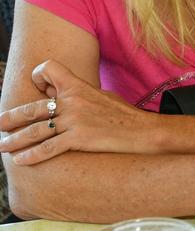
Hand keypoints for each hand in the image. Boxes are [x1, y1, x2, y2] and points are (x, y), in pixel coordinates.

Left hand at [0, 60, 145, 164]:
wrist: (144, 131)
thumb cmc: (125, 115)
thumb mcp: (102, 96)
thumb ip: (79, 94)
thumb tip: (60, 96)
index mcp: (79, 86)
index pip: (48, 69)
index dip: (38, 77)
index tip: (38, 90)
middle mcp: (72, 101)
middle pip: (31, 108)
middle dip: (9, 119)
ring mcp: (74, 120)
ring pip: (34, 130)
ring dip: (14, 141)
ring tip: (3, 146)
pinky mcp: (79, 139)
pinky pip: (48, 148)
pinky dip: (31, 156)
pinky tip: (21, 161)